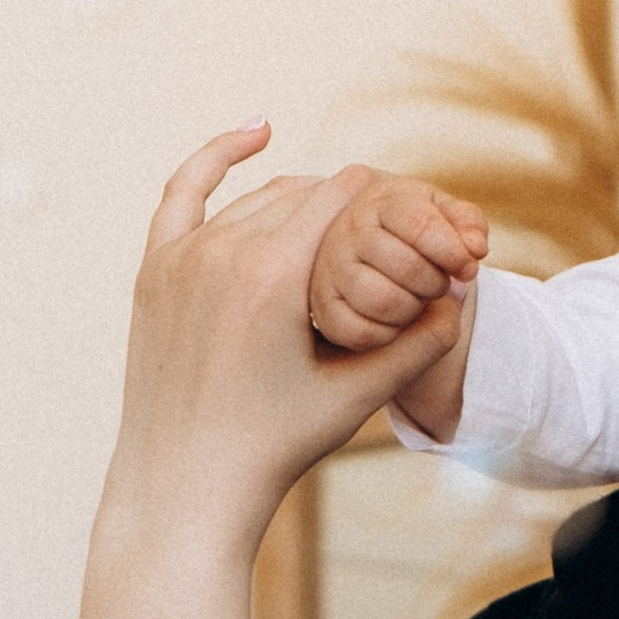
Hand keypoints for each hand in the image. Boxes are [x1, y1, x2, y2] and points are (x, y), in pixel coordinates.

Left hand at [103, 127, 467, 556]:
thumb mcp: (357, 396)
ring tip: (344, 210)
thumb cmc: (275, 447)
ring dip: (302, 198)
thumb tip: (464, 295)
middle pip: (302, 194)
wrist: (183, 485)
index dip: (383, 196)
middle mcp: (220, 252)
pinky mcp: (154, 270)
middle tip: (387, 221)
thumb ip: (416, 345)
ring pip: (255, 199)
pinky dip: (218, 156)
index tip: (413, 207)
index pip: (341, 197)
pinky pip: (185, 192)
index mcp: (272, 275)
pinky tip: (259, 133)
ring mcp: (179, 257)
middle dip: (348, 202)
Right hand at [308, 169, 488, 350]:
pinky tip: (396, 319)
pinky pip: (361, 332)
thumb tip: (475, 249)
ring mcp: (330, 270)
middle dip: (435, 283)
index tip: (469, 267)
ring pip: (383, 301)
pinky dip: (389, 333)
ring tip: (416, 298)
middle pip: (406, 266)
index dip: (453, 251)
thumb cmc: (413, 233)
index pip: (420, 224)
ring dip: (413, 308)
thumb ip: (468, 224)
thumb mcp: (442, 215)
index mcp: (381, 202)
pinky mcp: (323, 308)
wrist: (364, 248)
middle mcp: (348, 232)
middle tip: (438, 283)